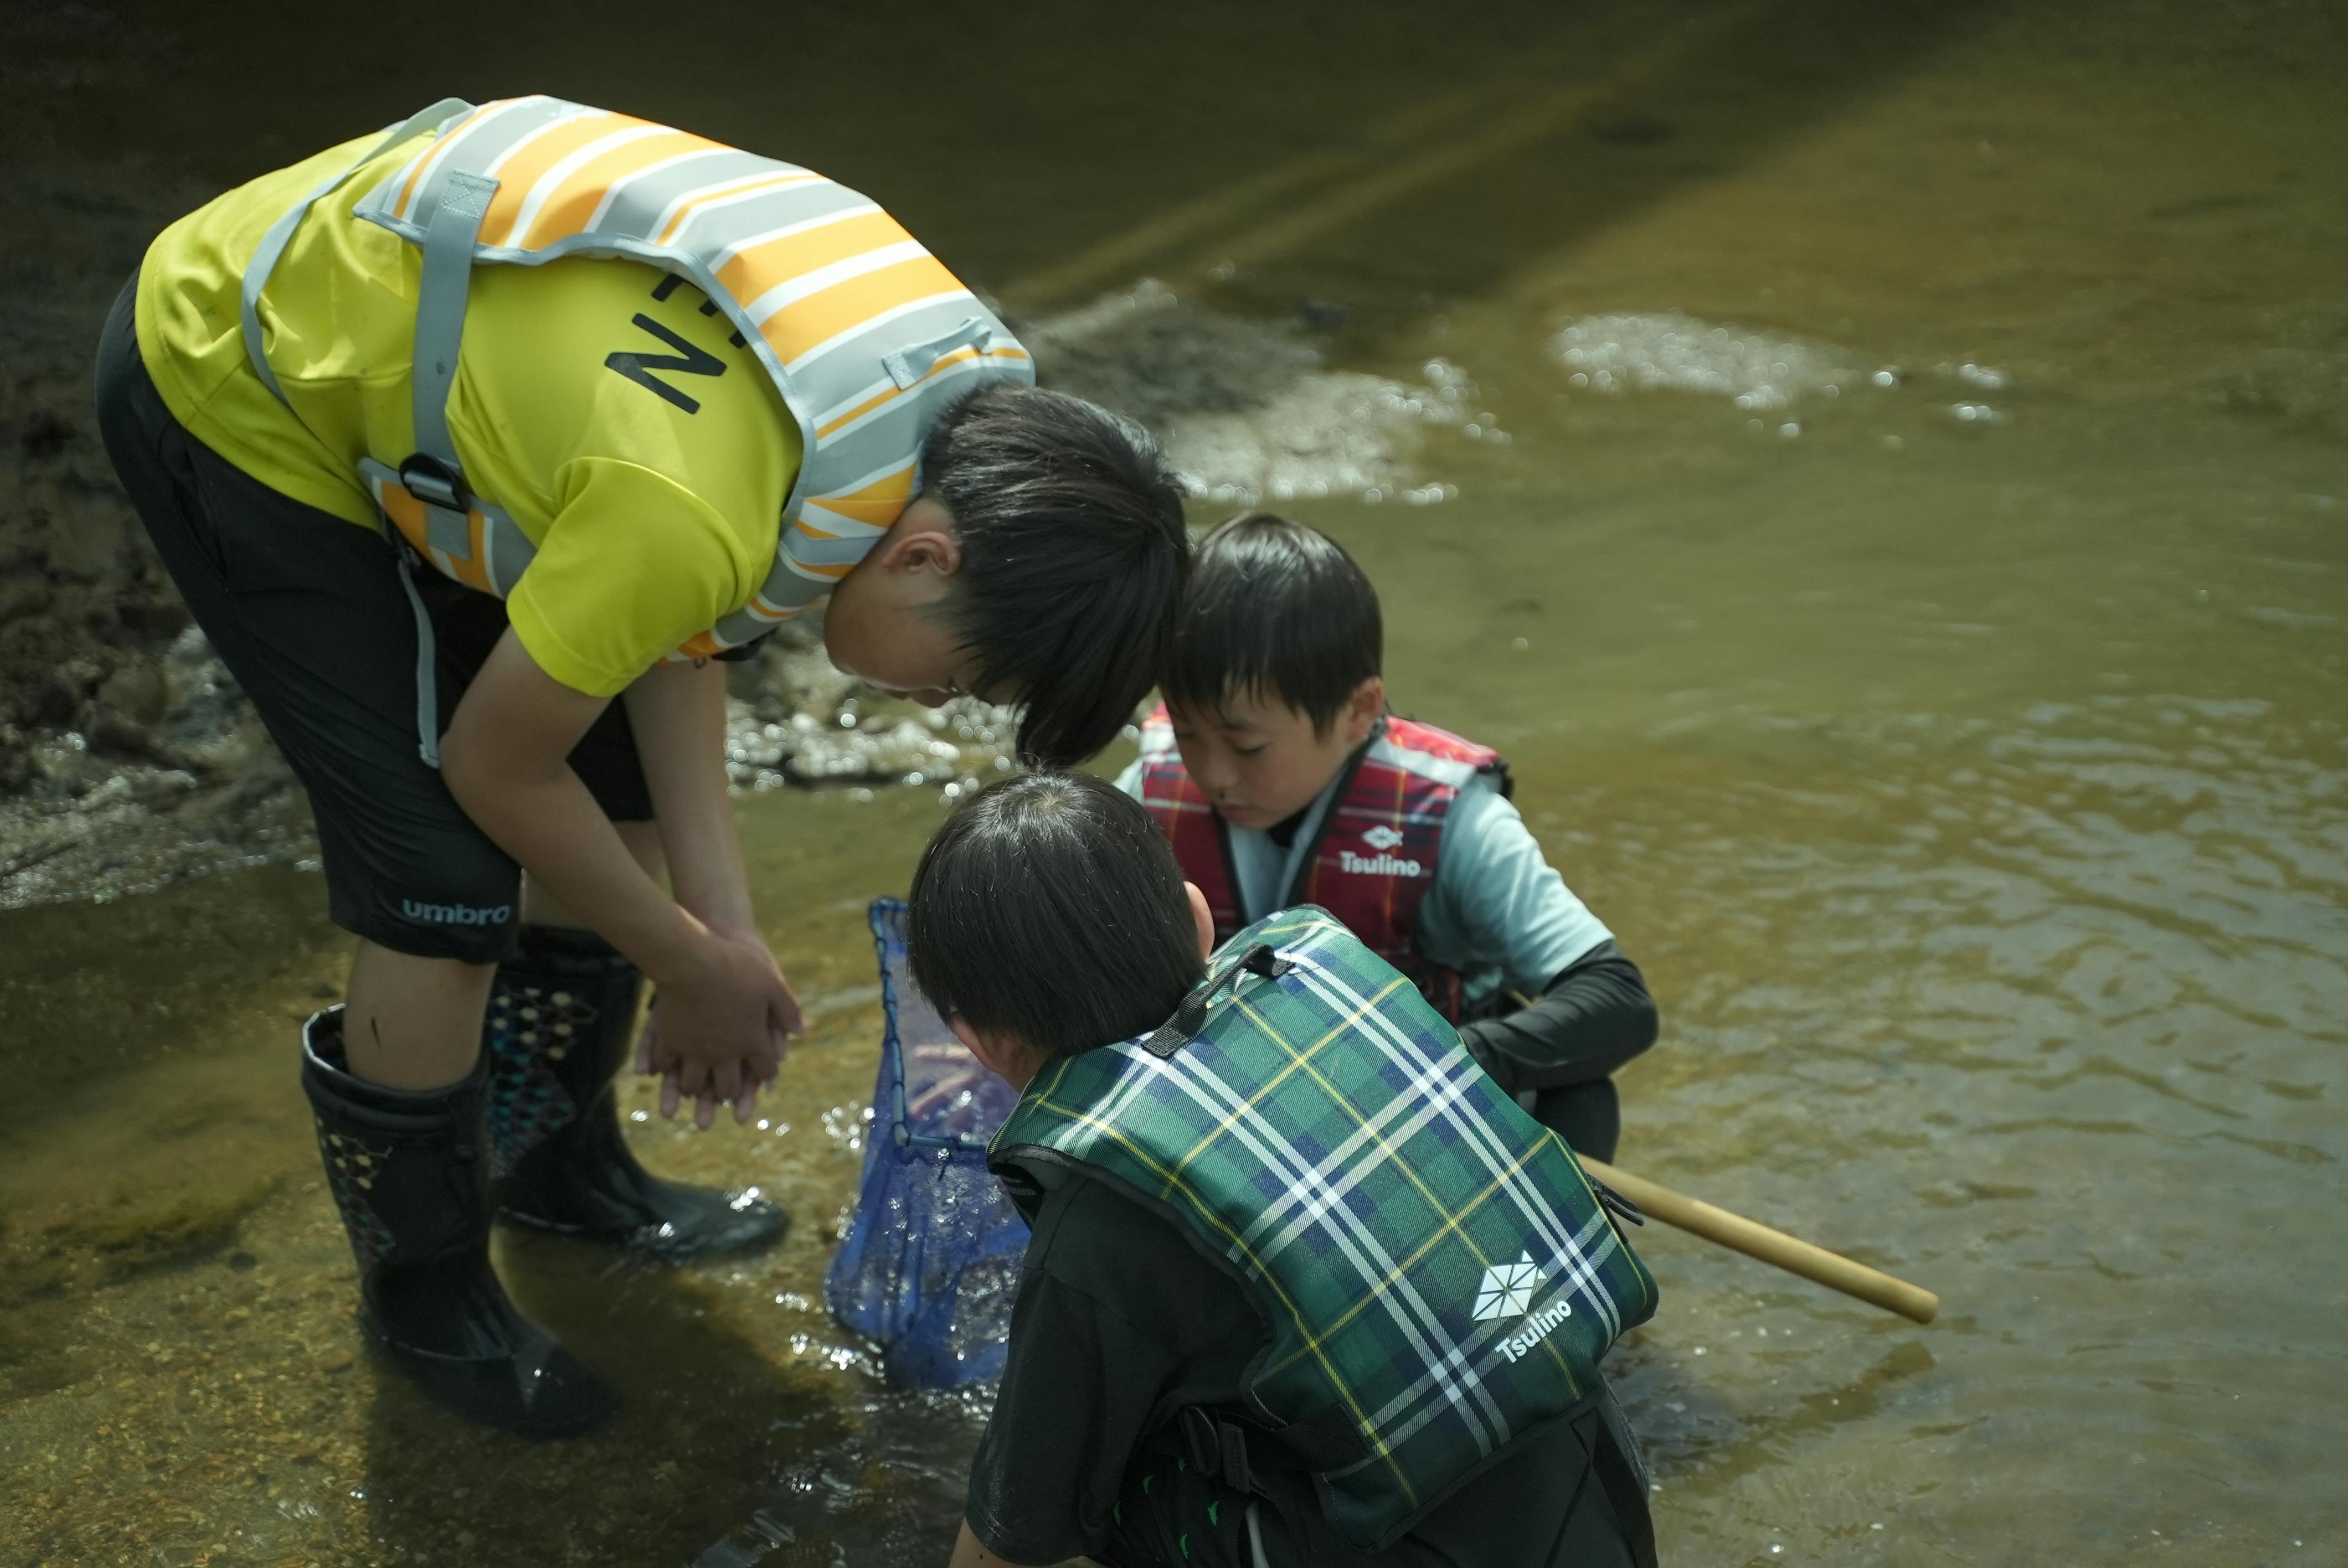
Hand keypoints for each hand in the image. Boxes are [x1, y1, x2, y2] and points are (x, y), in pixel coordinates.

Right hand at [639, 927, 799, 1127]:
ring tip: (695, 1088)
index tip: (765, 1071)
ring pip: (694, 1084)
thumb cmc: (737, 969)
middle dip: (729, 1093)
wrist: (693, 961)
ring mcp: (695, 1051)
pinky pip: (667, 1065)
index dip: (766, 1073)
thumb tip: (801, 1032)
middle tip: (726, 1092)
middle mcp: (724, 1054)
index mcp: (752, 1041)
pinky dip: (665, 1069)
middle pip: (728, 1087)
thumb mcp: (772, 984)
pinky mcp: (670, 1042)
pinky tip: (664, 1068)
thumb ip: (788, 1010)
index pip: (765, 1071)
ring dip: (696, 1089)